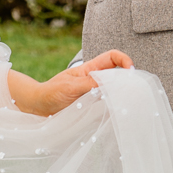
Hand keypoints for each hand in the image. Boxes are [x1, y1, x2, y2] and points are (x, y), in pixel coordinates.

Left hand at [14, 50, 132, 117]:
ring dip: (120, 97)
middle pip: (118, 76)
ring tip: (125, 104)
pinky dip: (113, 109)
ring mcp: (95, 94)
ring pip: (115, 92)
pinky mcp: (93, 107)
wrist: (39, 107)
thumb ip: (90, 84)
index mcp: (91, 69)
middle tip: (133, 92)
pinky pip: (107, 106)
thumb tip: (112, 84)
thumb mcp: (71, 86)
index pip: (112, 57)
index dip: (124, 60)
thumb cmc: (52, 92)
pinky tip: (114, 114)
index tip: (130, 70)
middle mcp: (95, 81)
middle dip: (128, 81)